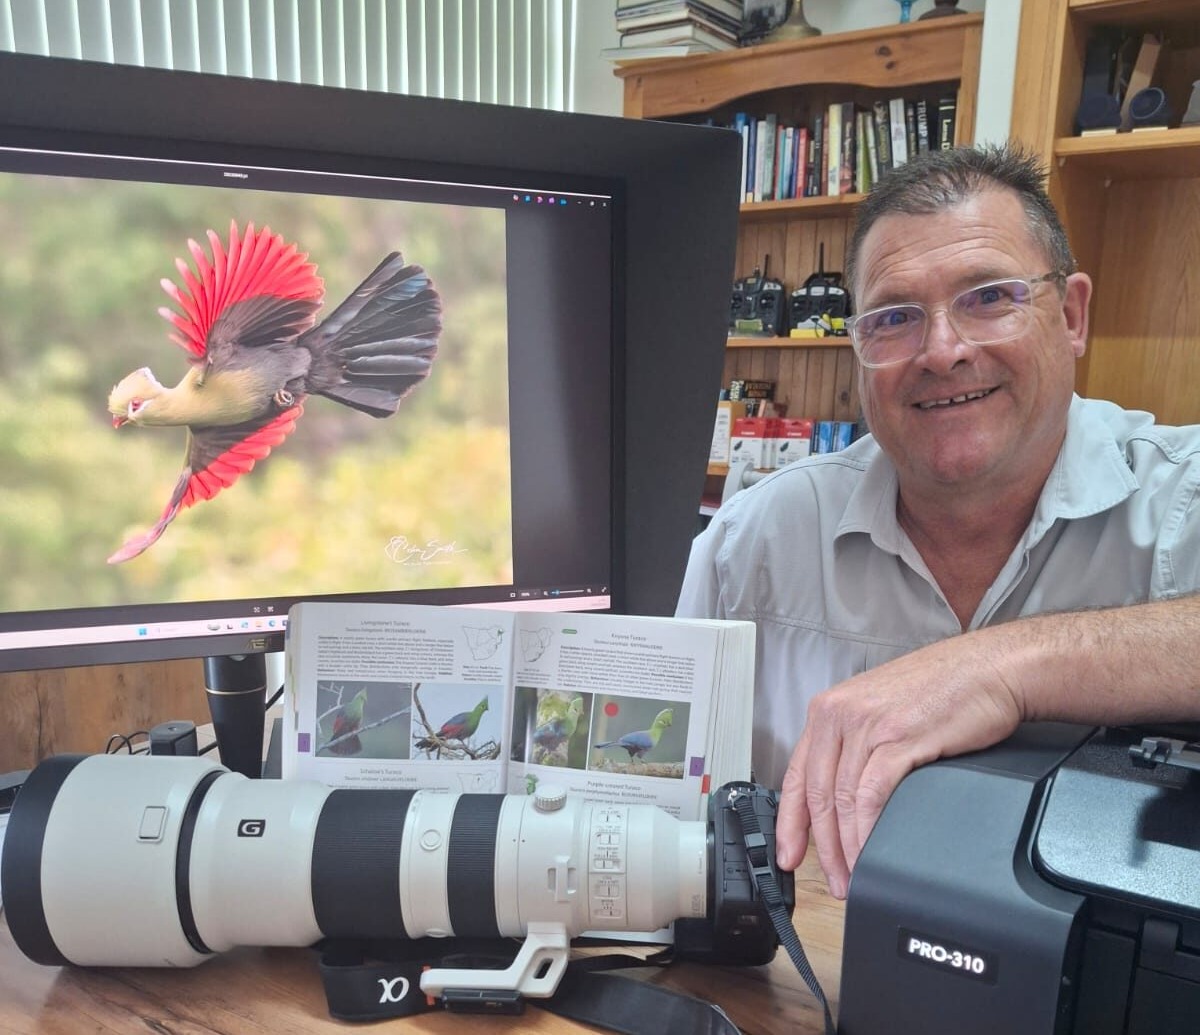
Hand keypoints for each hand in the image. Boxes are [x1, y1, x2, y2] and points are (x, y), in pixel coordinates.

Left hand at [774, 633, 1021, 897]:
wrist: (988, 669)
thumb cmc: (943, 689)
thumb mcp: (881, 711)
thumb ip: (857, 746)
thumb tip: (846, 800)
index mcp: (830, 710)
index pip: (796, 775)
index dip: (789, 822)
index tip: (788, 853)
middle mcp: (841, 715)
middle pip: (818, 794)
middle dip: (823, 846)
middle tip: (835, 879)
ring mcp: (868, 726)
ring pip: (843, 799)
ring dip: (848, 846)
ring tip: (856, 874)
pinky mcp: (899, 738)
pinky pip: (873, 795)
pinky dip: (869, 830)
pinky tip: (873, 851)